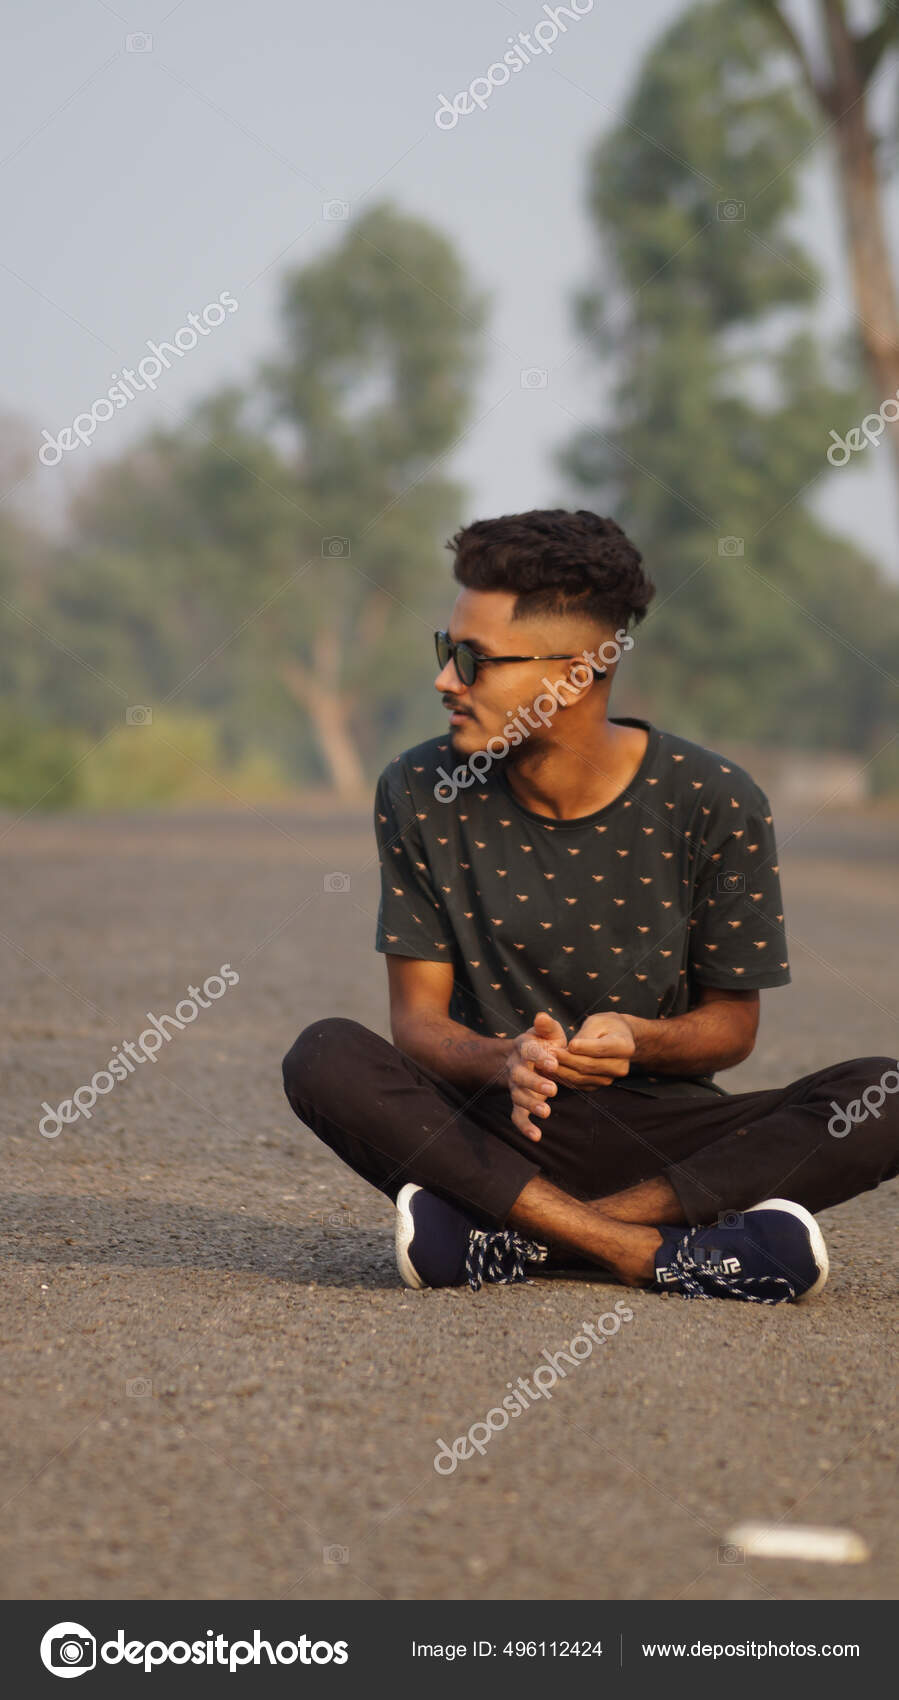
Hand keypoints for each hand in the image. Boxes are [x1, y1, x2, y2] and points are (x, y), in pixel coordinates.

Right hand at [504, 1011, 565, 1141]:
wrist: (528, 1059)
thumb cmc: (544, 1044)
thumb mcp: (548, 1032)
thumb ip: (547, 1025)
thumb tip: (542, 1015)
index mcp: (524, 1047)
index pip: (529, 1051)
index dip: (540, 1057)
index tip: (553, 1063)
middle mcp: (516, 1067)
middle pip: (520, 1076)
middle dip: (535, 1083)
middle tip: (552, 1089)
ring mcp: (516, 1086)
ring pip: (518, 1096)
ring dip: (530, 1104)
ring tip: (546, 1112)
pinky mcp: (519, 1101)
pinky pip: (517, 1115)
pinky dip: (524, 1127)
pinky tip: (536, 1137)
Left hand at [551, 1012, 635, 1089]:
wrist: (618, 1038)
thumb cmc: (606, 1026)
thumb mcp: (597, 1022)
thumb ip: (585, 1034)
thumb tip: (571, 1048)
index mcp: (624, 1046)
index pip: (600, 1049)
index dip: (583, 1047)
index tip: (567, 1044)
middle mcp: (621, 1066)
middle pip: (589, 1065)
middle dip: (567, 1059)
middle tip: (549, 1052)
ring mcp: (610, 1078)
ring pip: (582, 1077)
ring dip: (563, 1070)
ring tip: (546, 1061)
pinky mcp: (599, 1085)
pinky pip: (579, 1084)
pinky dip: (564, 1077)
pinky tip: (552, 1070)